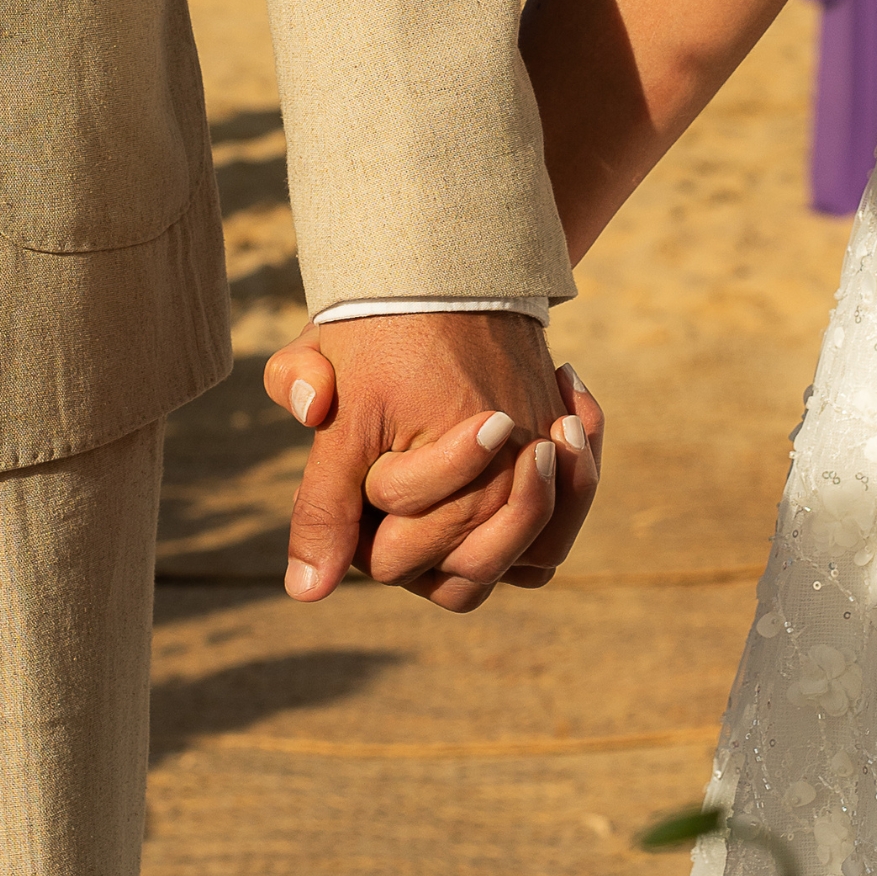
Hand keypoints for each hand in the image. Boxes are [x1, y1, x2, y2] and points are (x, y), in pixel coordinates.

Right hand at [263, 315, 600, 611]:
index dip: (446, 483)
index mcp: (364, 527)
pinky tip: (575, 409)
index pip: (402, 550)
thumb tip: (303, 566)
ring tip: (565, 426)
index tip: (489, 424)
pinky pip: (560, 535)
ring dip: (559, 498)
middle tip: (538, 438)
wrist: (432, 307)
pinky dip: (580, 482)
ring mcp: (477, 538)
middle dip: (515, 506)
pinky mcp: (525, 523)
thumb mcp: (324, 368)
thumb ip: (297, 434)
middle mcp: (422, 547)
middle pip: (474, 568)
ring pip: (531, 560)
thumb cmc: (372, 339)